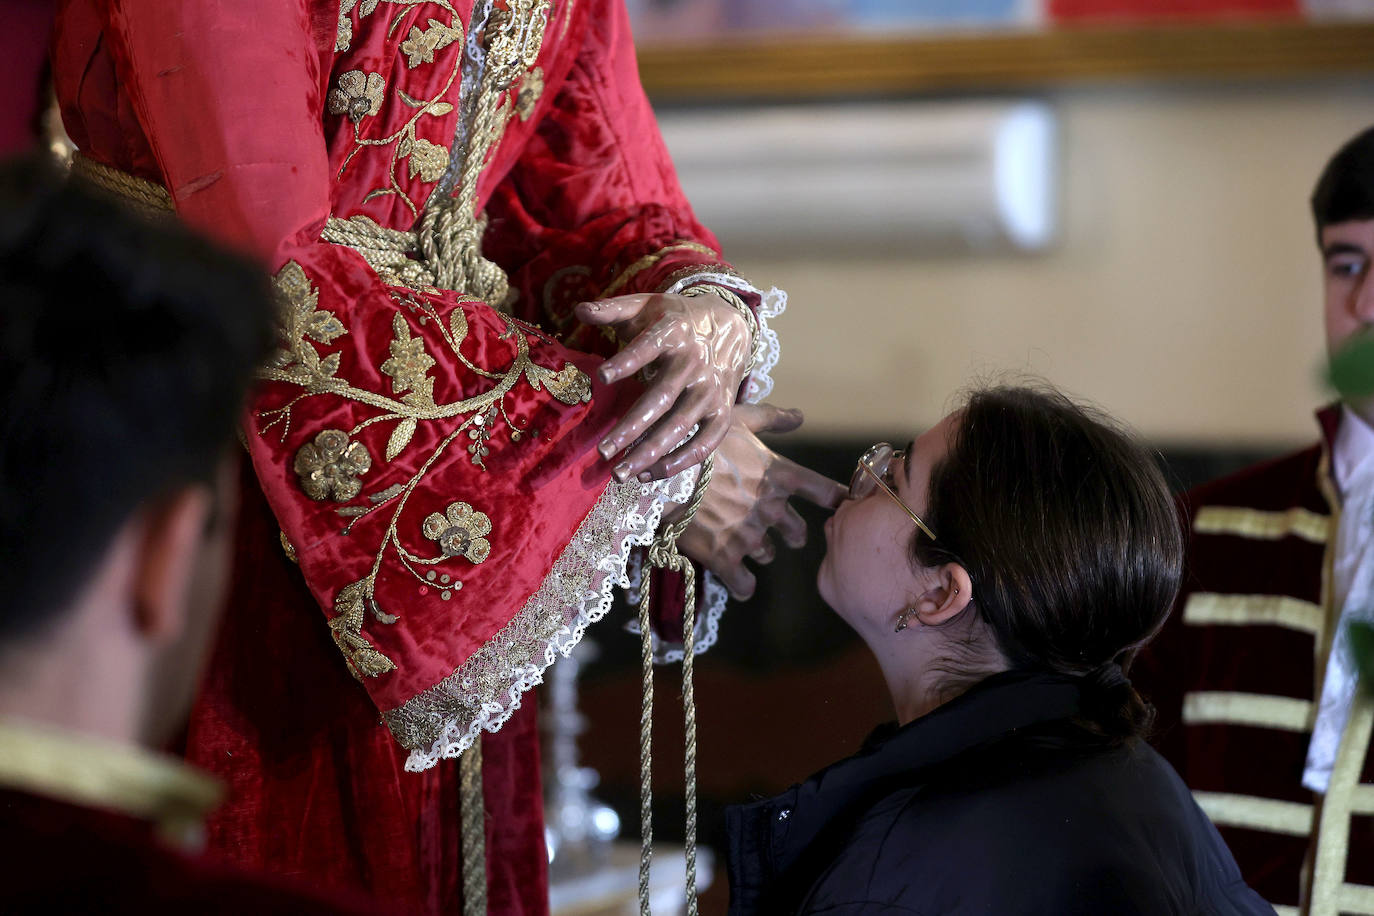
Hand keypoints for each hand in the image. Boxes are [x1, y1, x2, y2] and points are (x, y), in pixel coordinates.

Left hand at [575, 290, 751, 482]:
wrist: (729, 326)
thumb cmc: (675, 320)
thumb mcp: (646, 305)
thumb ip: (612, 310)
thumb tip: (579, 309)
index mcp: (673, 333)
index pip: (649, 347)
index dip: (627, 361)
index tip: (602, 376)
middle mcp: (695, 364)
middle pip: (662, 398)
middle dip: (632, 427)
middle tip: (603, 452)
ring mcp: (710, 390)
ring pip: (680, 426)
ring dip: (650, 452)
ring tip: (620, 473)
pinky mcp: (722, 412)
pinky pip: (705, 443)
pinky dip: (680, 461)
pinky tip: (649, 475)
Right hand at [675, 403, 845, 599]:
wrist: (659, 470)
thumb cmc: (698, 438)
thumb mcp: (736, 418)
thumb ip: (772, 418)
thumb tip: (800, 416)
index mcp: (779, 474)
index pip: (826, 492)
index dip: (840, 501)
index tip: (847, 509)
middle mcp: (770, 507)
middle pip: (798, 532)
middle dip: (790, 533)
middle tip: (778, 530)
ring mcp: (748, 534)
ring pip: (768, 554)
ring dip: (759, 550)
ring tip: (739, 540)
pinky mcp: (724, 556)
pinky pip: (745, 585)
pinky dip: (743, 586)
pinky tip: (739, 583)